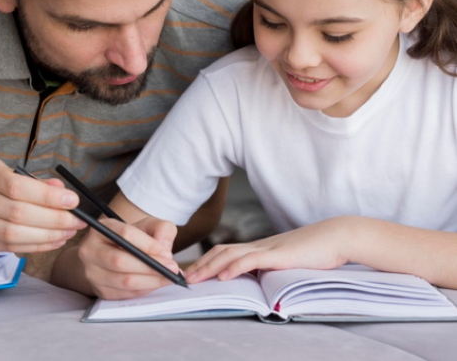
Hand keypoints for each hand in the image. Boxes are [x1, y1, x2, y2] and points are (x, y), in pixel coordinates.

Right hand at [0, 157, 85, 252]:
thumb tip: (62, 190)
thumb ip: (37, 182)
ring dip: (48, 236)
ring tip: (69, 232)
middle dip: (54, 219)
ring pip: (14, 234)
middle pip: (19, 213)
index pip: (19, 186)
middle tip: (78, 221)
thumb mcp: (10, 172)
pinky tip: (55, 241)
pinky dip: (37, 246)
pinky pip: (11, 247)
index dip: (48, 196)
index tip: (74, 200)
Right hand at [78, 216, 179, 299]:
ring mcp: (92, 272)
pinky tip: (156, 284)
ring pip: (123, 280)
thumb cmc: (133, 238)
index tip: (168, 254)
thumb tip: (164, 248)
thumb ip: (161, 229)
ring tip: (169, 277)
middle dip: (151, 266)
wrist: (111, 253)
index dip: (148, 245)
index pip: (125, 235)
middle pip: (120, 261)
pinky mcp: (98, 290)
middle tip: (172, 269)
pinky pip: (124, 294)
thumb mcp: (147, 225)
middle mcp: (91, 249)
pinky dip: (143, 290)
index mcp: (103, 228)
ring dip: (150, 281)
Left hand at [185, 217, 349, 282]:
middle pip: (222, 252)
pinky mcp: (279, 255)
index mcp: (261, 248)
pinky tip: (223, 276)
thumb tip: (259, 279)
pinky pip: (252, 260)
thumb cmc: (316, 250)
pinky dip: (234, 268)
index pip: (227, 252)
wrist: (336, 237)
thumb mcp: (289, 260)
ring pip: (231, 255)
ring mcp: (269, 248)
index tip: (192, 274)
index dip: (207, 262)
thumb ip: (273, 267)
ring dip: (209, 267)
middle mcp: (260, 245)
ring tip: (193, 279)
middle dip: (200, 265)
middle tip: (181, 278)